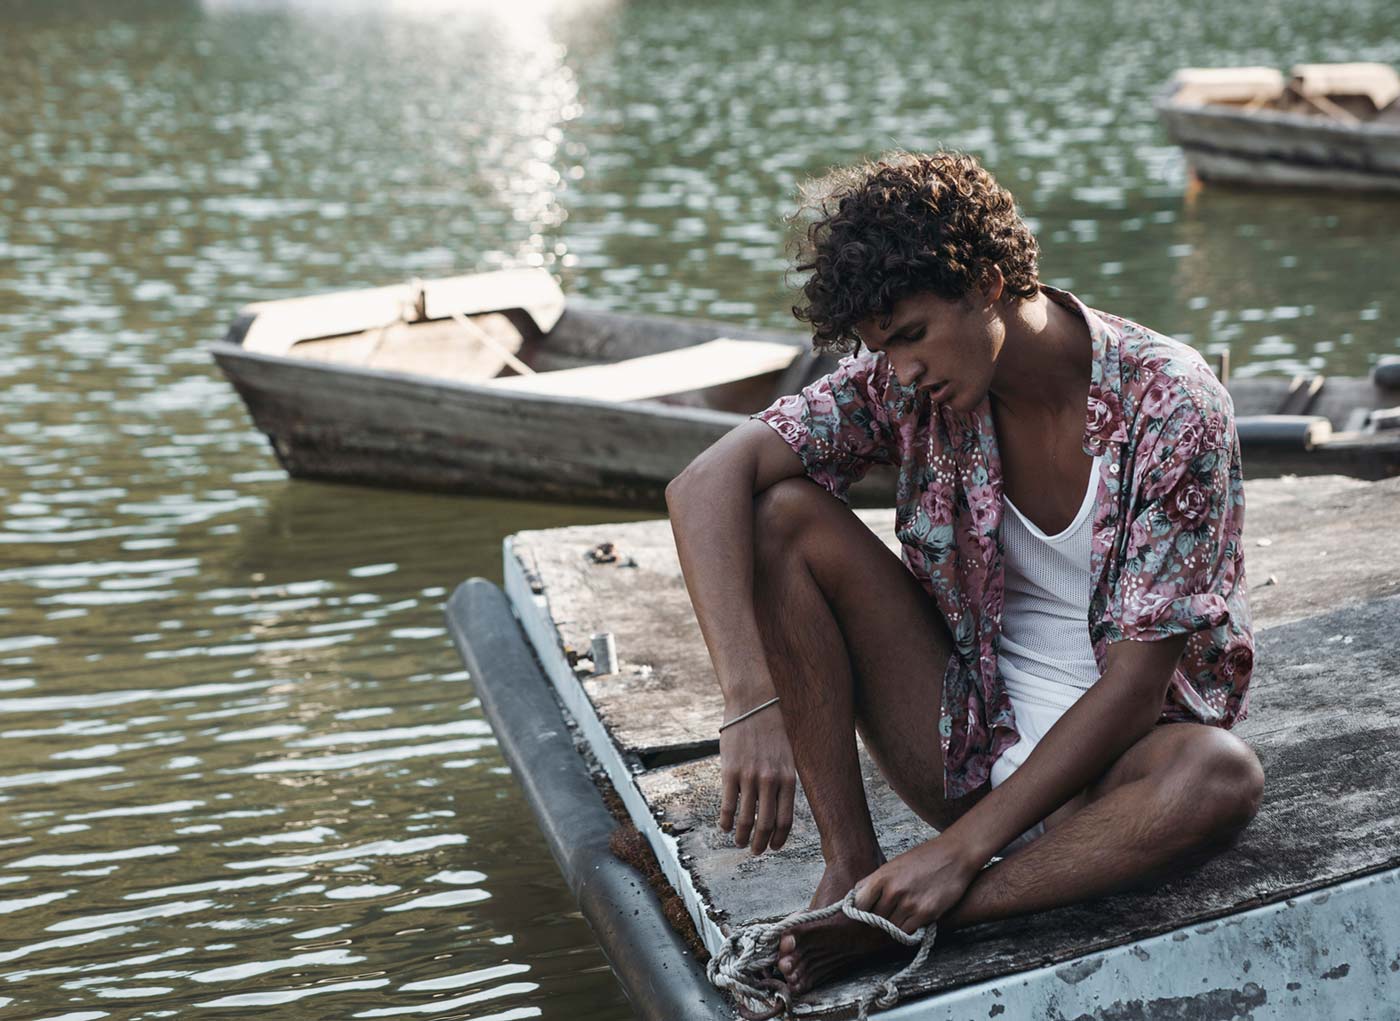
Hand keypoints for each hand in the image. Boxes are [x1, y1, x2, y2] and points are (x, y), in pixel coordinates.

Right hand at [718, 704, 795, 854]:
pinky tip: (725, 827)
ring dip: (742, 837)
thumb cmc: (774, 726)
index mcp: (788, 778)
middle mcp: (770, 781)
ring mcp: (749, 777)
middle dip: (760, 844)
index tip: (774, 846)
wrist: (755, 701)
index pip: (785, 820)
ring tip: (740, 842)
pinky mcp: (729, 771)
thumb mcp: (788, 754)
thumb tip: (780, 805)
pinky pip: (727, 805)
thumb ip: (785, 778)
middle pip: (765, 825)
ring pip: (745, 819)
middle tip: (756, 851)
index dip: (779, 838)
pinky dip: (726, 821)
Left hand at [852, 836, 979, 934]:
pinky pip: (908, 932)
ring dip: (895, 925)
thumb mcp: (894, 865)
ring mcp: (909, 904)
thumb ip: (876, 882)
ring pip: (891, 928)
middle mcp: (893, 891)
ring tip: (904, 914)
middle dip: (880, 919)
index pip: (859, 905)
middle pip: (875, 919)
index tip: (867, 911)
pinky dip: (909, 929)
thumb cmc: (924, 858)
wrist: (955, 854)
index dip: (862, 910)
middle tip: (890, 913)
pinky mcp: (926, 914)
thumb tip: (857, 898)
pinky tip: (914, 918)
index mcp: (882, 876)